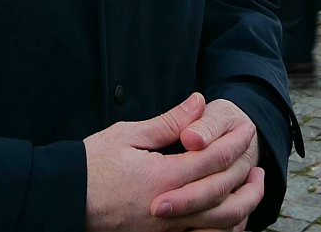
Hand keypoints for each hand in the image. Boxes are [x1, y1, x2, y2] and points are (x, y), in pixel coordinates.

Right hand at [84, 93, 264, 231]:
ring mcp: (164, 230)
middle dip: (245, 174)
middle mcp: (169, 208)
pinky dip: (220, 227)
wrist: (62, 201)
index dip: (234, 142)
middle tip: (258, 159)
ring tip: (253, 189)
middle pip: (223, 193)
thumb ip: (168, 123)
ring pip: (218, 223)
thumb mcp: (127, 135)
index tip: (247, 128)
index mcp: (163, 177)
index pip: (213, 158)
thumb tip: (198, 102)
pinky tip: (227, 213)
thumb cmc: (90, 165)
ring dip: (242, 205)